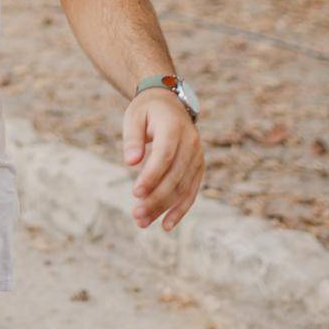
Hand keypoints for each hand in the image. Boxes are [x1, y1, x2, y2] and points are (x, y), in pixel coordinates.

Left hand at [123, 88, 203, 231]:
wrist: (169, 104)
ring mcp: (198, 157)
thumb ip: (132, 138)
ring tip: (142, 222)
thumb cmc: (146, 112)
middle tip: (136, 215)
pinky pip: (191, 192)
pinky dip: (180, 209)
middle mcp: (191, 144)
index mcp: (174, 128)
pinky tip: (166, 225)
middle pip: (175, 176)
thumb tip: (130, 162)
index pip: (164, 156)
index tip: (135, 193)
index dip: (151, 176)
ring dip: (164, 207)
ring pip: (183, 188)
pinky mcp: (198, 168)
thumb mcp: (134, 117)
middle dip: (156, 198)